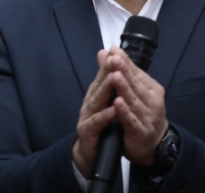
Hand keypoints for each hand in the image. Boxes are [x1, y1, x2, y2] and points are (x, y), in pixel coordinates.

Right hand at [73, 49, 118, 178]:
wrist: (91, 153)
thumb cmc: (101, 126)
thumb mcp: (105, 102)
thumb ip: (106, 82)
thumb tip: (106, 57)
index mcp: (96, 95)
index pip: (103, 76)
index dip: (109, 64)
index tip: (117, 51)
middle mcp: (90, 102)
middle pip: (99, 84)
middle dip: (107, 71)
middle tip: (115, 59)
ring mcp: (87, 116)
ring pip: (97, 100)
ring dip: (106, 89)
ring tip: (115, 78)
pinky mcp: (87, 132)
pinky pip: (98, 123)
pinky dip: (106, 115)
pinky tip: (115, 109)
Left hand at [106, 47, 167, 165]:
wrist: (153, 144)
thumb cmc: (142, 113)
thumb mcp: (132, 91)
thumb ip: (120, 71)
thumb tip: (107, 51)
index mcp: (151, 89)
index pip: (136, 73)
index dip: (125, 62)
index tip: (114, 50)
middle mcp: (152, 101)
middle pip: (135, 84)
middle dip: (124, 71)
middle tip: (114, 58)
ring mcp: (148, 117)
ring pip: (133, 100)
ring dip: (124, 88)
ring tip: (114, 76)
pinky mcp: (140, 131)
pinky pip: (131, 120)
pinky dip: (124, 111)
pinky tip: (117, 103)